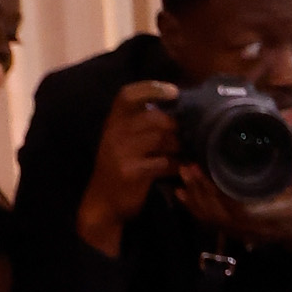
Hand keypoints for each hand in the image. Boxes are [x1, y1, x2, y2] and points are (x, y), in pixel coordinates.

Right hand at [76, 79, 178, 251]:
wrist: (103, 203)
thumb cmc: (118, 168)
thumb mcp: (122, 141)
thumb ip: (140, 125)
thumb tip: (173, 110)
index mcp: (113, 121)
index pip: (128, 95)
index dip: (152, 88)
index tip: (174, 90)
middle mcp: (115, 132)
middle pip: (152, 117)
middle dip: (175, 124)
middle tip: (189, 132)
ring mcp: (122, 152)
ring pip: (160, 139)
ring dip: (179, 144)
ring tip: (189, 150)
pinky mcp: (133, 172)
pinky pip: (163, 163)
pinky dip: (176, 165)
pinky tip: (182, 168)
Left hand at [173, 154, 291, 258]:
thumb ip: (289, 161)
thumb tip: (280, 132)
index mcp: (271, 214)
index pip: (240, 208)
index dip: (220, 192)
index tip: (207, 167)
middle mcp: (254, 227)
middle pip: (220, 213)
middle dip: (201, 190)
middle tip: (188, 166)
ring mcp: (242, 232)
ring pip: (212, 220)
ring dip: (195, 198)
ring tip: (183, 174)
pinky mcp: (233, 232)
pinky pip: (210, 223)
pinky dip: (194, 208)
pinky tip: (183, 193)